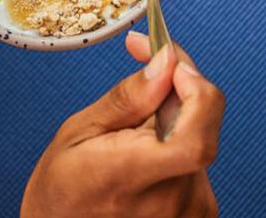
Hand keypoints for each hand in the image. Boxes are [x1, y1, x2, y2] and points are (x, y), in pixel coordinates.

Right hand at [21, 32, 224, 217]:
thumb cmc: (64, 189)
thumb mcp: (79, 131)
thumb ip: (128, 98)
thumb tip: (165, 64)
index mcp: (130, 176)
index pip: (194, 139)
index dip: (197, 94)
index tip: (175, 66)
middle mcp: (168, 201)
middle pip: (202, 126)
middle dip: (181, 87)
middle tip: (153, 63)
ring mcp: (188, 212)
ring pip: (200, 136)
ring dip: (178, 116)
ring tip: (140, 121)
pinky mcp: (199, 214)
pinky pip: (200, 158)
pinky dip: (181, 138)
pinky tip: (152, 144)